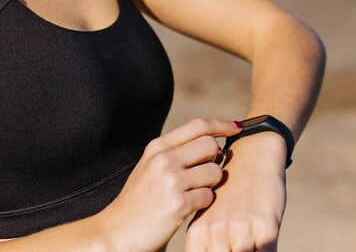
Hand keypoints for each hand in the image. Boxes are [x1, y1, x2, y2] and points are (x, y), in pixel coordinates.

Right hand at [97, 119, 242, 251]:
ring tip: (194, 194)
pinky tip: (189, 208)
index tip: (237, 127)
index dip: (222, 124)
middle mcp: (163, 159)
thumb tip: (211, 144)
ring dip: (212, 184)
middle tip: (205, 175)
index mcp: (157, 147)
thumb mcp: (151, 168)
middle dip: (215, 160)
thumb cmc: (140, 201)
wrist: (119, 231)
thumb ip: (175, 153)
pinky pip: (209, 196)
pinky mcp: (178, 203)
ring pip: (215, 172)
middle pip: (211, 145)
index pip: (198, 125)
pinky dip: (205, 204)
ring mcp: (170, 180)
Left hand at [185, 133, 287, 251]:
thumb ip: (207, 242)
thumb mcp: (212, 216)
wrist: (253, 156)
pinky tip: (264, 244)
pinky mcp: (265, 228)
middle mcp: (217, 231)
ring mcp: (241, 230)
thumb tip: (204, 251)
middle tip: (235, 248)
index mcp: (199, 231)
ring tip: (247, 243)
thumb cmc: (231, 192)